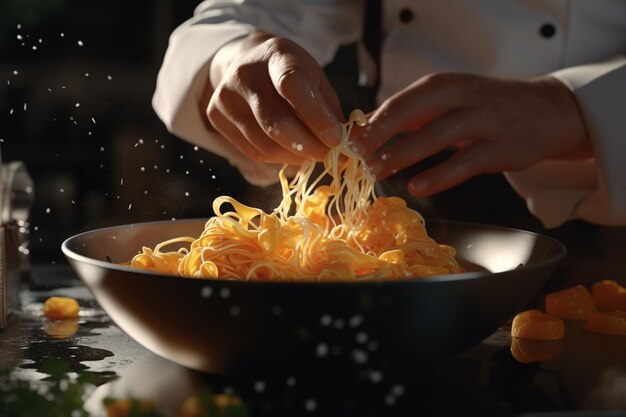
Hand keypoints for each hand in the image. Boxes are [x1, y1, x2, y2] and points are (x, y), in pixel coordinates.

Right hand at [203, 32, 343, 164]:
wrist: (248, 64)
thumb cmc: (291, 75)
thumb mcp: (315, 81)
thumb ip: (329, 111)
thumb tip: (346, 148)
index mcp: (276, 55)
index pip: (292, 87)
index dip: (316, 118)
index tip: (337, 139)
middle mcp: (245, 73)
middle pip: (275, 123)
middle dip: (308, 147)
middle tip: (328, 156)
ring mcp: (226, 95)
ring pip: (264, 144)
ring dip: (295, 158)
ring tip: (312, 156)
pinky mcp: (215, 115)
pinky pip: (252, 151)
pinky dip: (277, 159)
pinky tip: (291, 153)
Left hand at [351, 73, 590, 195]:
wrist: (543, 110)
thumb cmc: (483, 108)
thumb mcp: (446, 102)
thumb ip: (408, 115)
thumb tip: (363, 129)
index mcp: (443, 84)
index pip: (400, 101)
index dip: (373, 122)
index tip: (349, 142)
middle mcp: (462, 96)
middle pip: (414, 114)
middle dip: (381, 136)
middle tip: (356, 158)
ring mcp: (484, 120)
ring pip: (437, 136)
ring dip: (403, 155)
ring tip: (377, 173)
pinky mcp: (501, 146)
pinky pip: (465, 162)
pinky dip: (440, 175)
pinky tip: (418, 187)